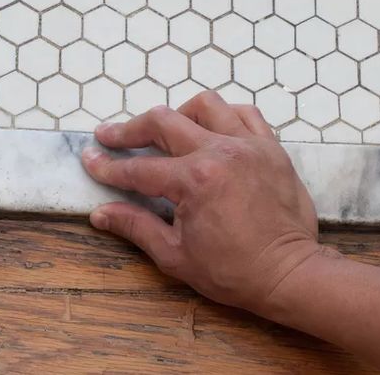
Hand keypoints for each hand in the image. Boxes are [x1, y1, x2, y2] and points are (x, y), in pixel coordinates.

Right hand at [82, 92, 329, 312]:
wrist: (290, 274)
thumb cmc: (232, 271)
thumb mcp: (174, 255)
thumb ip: (135, 226)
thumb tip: (99, 214)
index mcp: (194, 180)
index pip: (139, 169)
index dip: (108, 166)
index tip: (89, 159)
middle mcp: (220, 152)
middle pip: (163, 122)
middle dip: (129, 129)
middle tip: (109, 136)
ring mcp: (249, 145)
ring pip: (205, 105)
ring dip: (177, 116)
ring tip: (164, 133)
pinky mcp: (271, 148)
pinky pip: (244, 113)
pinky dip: (222, 115)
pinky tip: (209, 131)